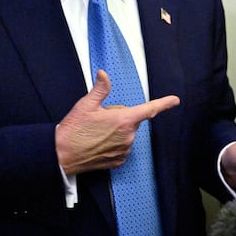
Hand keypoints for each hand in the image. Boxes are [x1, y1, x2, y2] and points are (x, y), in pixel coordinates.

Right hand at [55, 70, 179, 174]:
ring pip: (126, 134)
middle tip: (99, 120)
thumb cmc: (73, 130)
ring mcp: (123, 150)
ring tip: (96, 133)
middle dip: (119, 117)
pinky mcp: (118, 161)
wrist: (61, 155)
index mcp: (123, 121)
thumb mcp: (86, 105)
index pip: (149, 109)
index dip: (164, 103)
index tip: (175, 100)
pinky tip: (98, 143)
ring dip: (116, 131)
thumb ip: (100, 89)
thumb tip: (104, 75)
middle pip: (131, 120)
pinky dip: (112, 144)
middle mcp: (127, 137)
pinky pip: (121, 148)